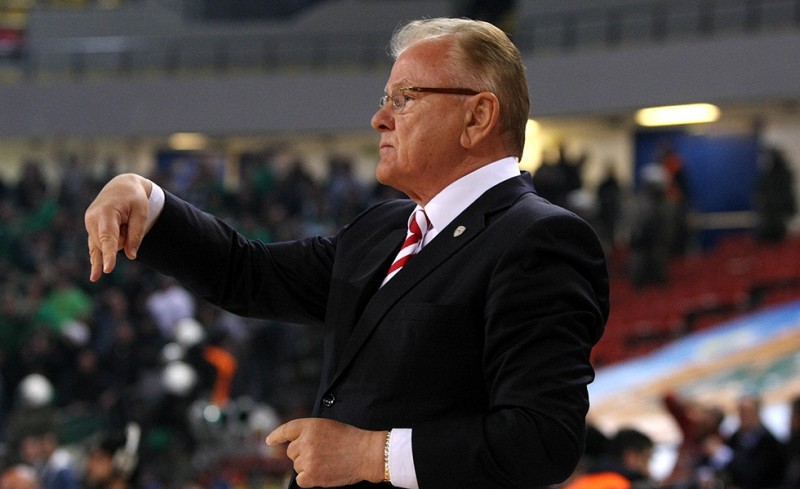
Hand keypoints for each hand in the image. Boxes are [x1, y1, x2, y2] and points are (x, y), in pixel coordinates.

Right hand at [84, 173, 151, 281]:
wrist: (121, 186)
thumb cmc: (134, 199)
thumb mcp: (142, 213)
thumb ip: (136, 234)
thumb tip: (131, 256)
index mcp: (106, 212)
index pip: (108, 237)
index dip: (109, 254)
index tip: (109, 269)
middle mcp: (93, 219)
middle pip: (109, 243)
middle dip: (123, 239)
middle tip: (129, 220)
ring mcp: (89, 224)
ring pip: (105, 246)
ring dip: (118, 239)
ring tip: (122, 221)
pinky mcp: (91, 229)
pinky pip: (94, 248)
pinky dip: (97, 260)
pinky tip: (95, 276)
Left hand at [266, 418, 385, 487]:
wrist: (366, 453)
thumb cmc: (350, 439)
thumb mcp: (327, 426)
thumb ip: (310, 433)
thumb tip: (295, 447)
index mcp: (310, 425)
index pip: (287, 430)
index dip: (276, 436)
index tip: (269, 441)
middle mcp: (305, 441)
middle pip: (291, 451)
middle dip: (301, 454)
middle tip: (320, 454)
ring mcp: (307, 458)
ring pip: (297, 466)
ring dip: (307, 466)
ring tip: (326, 462)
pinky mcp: (311, 475)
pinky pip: (301, 479)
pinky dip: (309, 479)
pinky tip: (322, 473)